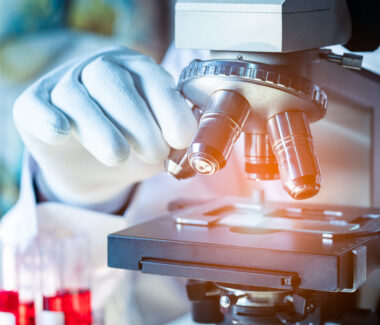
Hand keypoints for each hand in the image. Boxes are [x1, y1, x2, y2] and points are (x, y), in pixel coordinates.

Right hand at [13, 46, 195, 207]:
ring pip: (76, 96)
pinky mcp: (34, 105)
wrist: (94, 167)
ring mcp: (63, 84)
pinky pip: (37, 107)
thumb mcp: (160, 141)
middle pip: (111, 81)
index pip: (150, 77)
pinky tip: (61, 131)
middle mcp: (97, 69)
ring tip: (119, 156)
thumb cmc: (132, 147)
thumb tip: (193, 142)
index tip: (181, 137)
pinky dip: (49, 119)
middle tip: (155, 153)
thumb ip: (176, 138)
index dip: (168, 106)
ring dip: (101, 129)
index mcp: (133, 70)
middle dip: (138, 121)